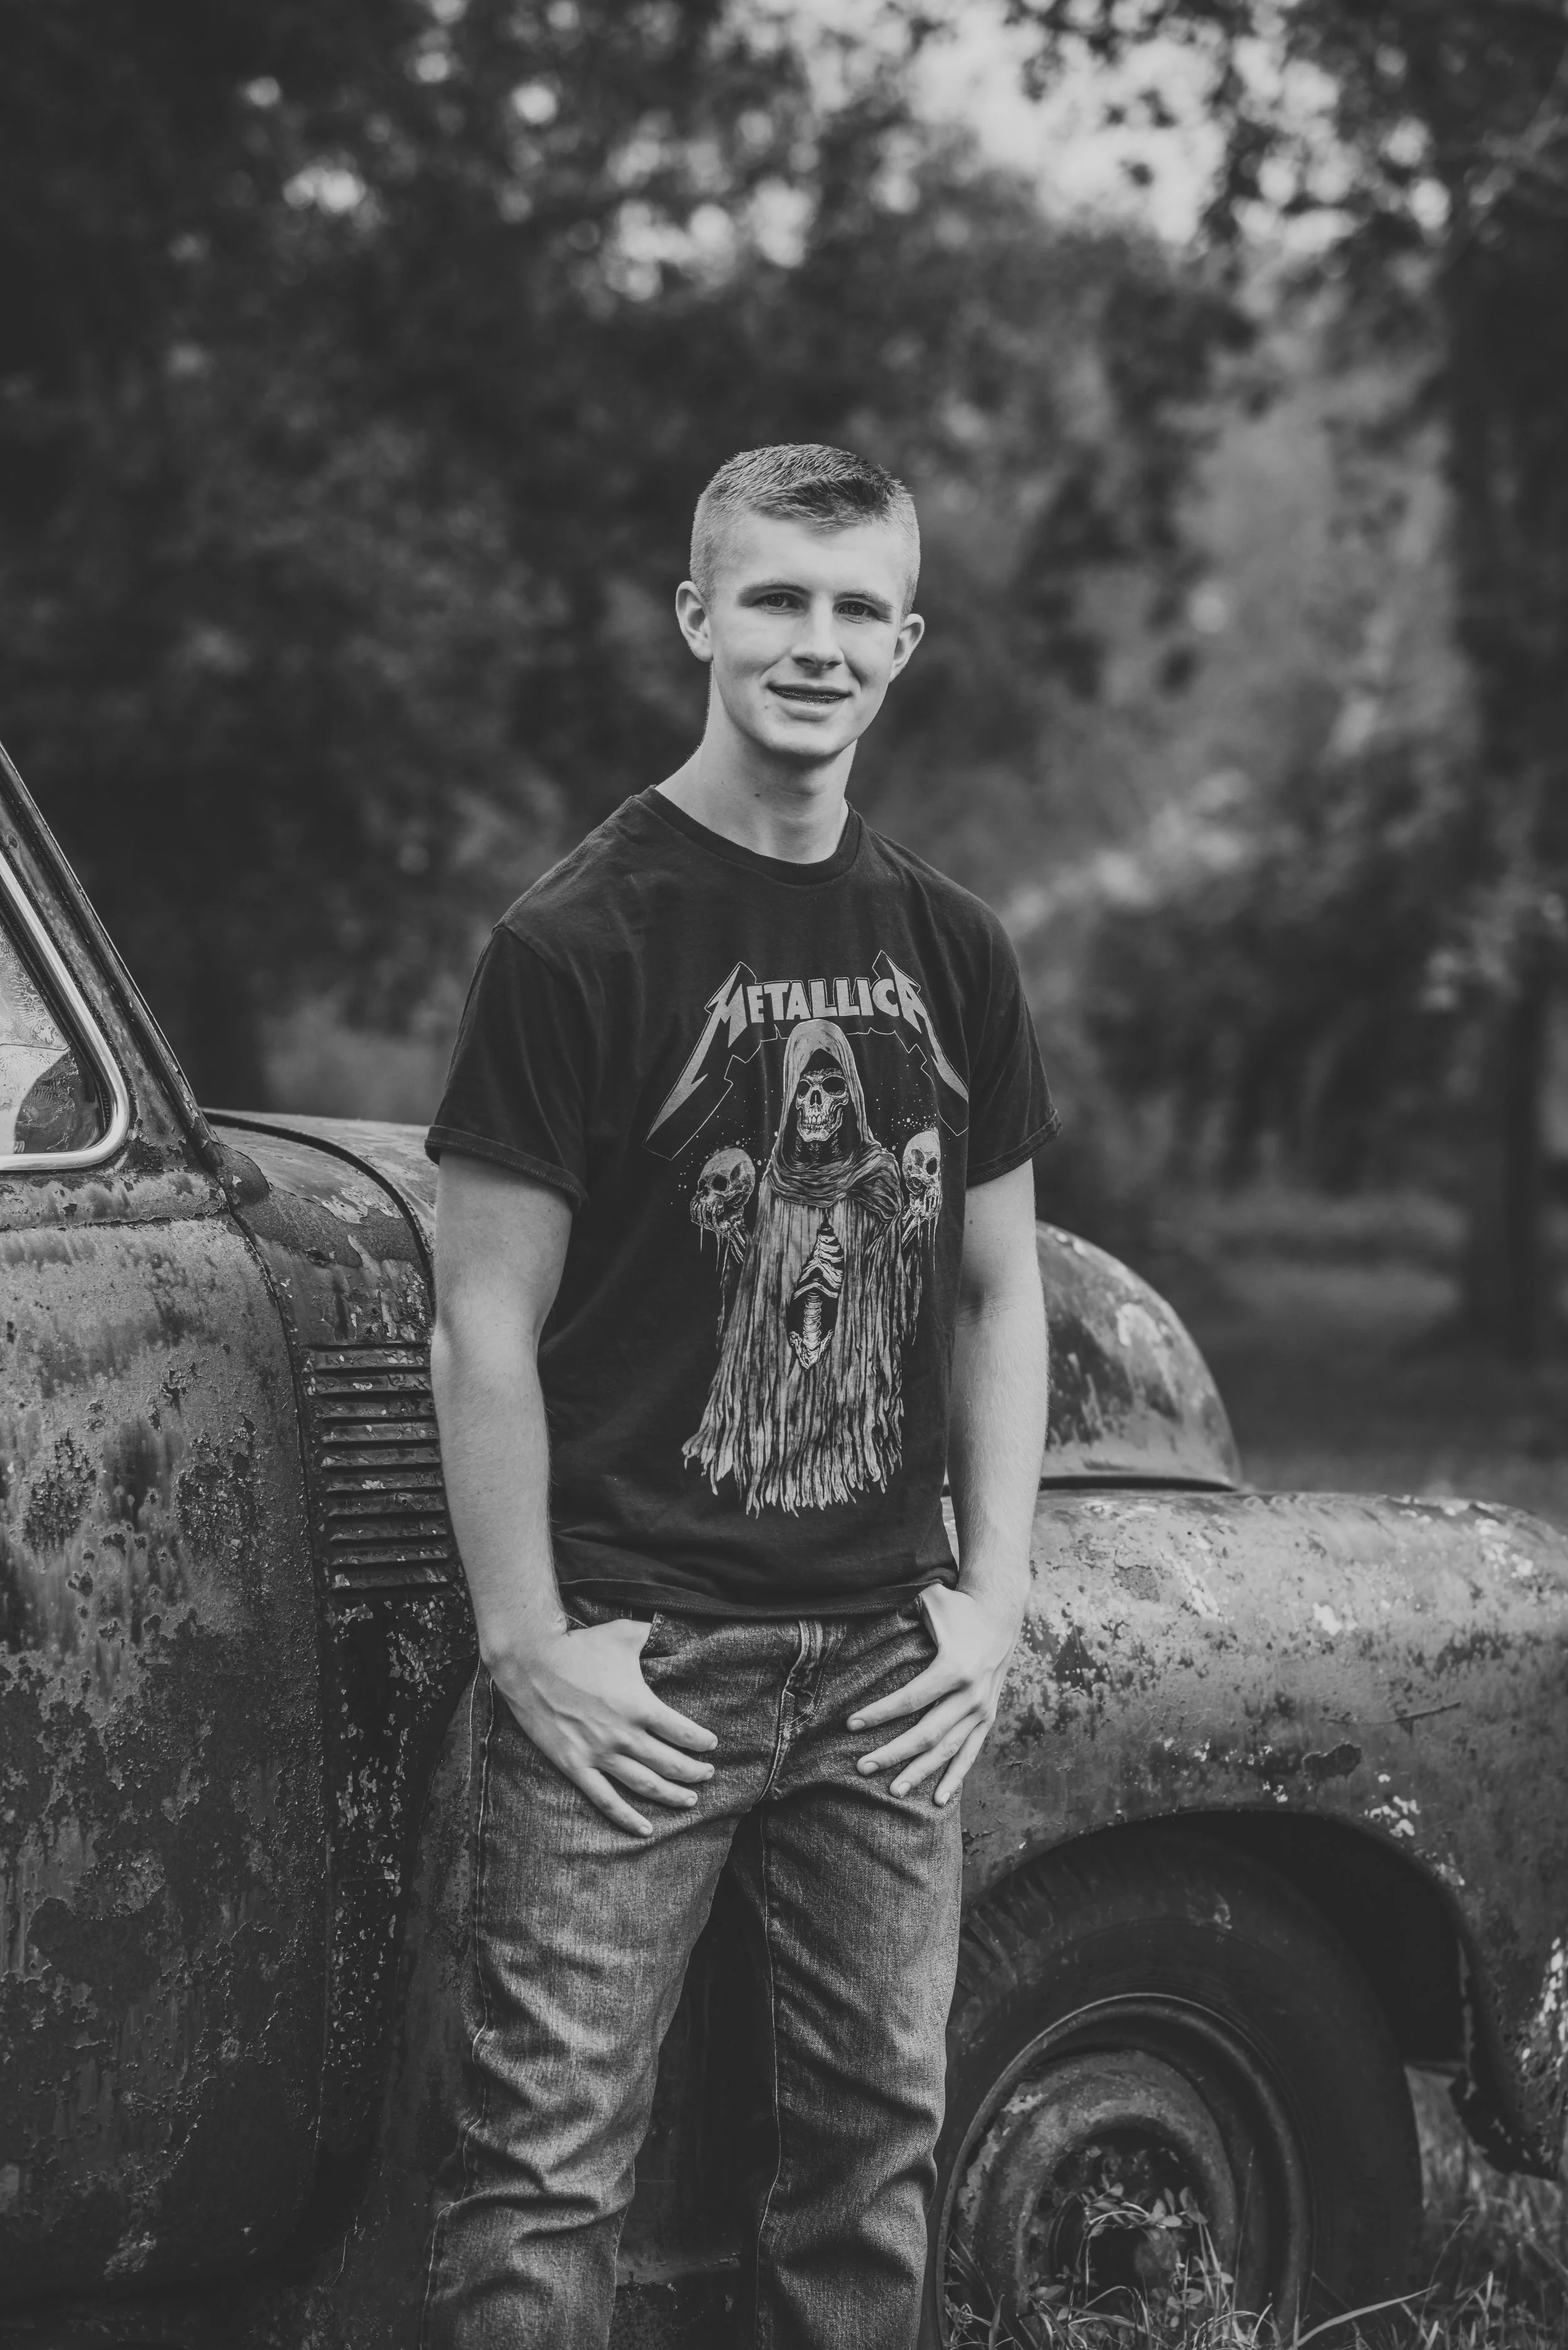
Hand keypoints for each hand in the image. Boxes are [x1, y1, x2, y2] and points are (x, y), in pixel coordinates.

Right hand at [493, 1618, 716, 1837]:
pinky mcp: (575, 1766)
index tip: (711, 1745)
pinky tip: (645, 1829)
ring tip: (690, 1800)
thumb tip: (678, 1628)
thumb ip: (655, 1634)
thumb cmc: (579, 1646)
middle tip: (708, 1775)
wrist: (530, 1663)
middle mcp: (624, 1735)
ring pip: (645, 1785)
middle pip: (670, 1763)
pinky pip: (605, 1800)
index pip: (683, 1733)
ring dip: (671, 1795)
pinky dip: (627, 1818)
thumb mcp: (624, 1633)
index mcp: (640, 1706)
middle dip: (694, 1772)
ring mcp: (599, 1754)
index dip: (702, 1742)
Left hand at [848, 1583, 1020, 1806]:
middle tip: (862, 1768)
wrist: (1002, 1611)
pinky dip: (955, 1777)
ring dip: (920, 1772)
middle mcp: (970, 1694)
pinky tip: (938, 1800)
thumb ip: (901, 1611)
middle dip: (893, 1753)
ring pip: (947, 1750)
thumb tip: (863, 1615)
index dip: (879, 1714)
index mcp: (954, 1668)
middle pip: (926, 1734)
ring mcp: (980, 1709)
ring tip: (893, 1791)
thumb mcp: (931, 1600)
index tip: (851, 1725)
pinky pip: (970, 1753)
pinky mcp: (987, 1716)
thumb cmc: (958, 1605)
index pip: (910, 1699)